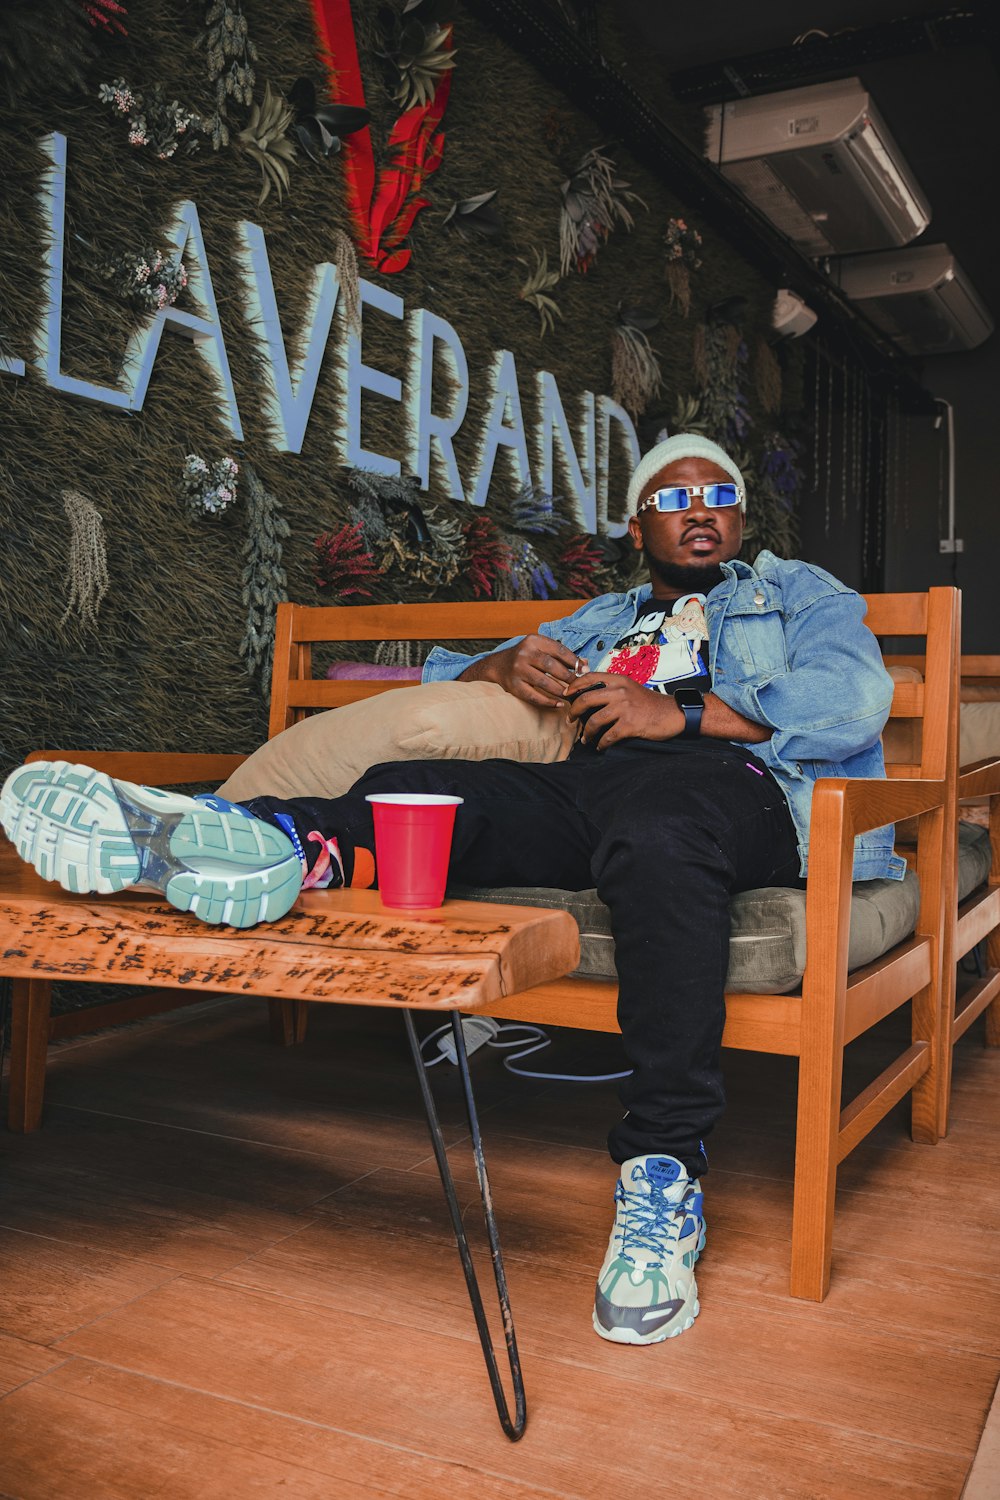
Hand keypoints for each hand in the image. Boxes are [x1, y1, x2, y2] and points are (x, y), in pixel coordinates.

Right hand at [464, 634, 583, 707]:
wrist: (498, 665)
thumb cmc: (526, 657)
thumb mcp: (541, 649)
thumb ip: (562, 655)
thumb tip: (585, 664)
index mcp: (533, 640)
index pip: (558, 650)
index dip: (574, 661)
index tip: (584, 670)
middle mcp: (524, 653)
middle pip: (551, 666)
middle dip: (568, 677)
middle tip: (579, 685)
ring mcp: (517, 669)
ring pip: (543, 682)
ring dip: (559, 690)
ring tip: (570, 695)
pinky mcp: (513, 685)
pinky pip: (533, 696)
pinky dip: (547, 702)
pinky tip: (558, 704)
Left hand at [564, 672, 681, 747]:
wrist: (673, 713)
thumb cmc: (649, 703)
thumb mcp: (630, 688)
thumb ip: (612, 689)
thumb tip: (588, 695)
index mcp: (619, 680)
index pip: (590, 678)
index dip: (574, 686)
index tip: (566, 694)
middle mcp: (620, 691)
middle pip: (586, 699)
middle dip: (574, 711)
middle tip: (571, 720)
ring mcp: (625, 708)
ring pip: (595, 721)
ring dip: (587, 732)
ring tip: (585, 738)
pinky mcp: (631, 724)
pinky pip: (608, 736)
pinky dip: (602, 743)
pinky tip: (601, 746)